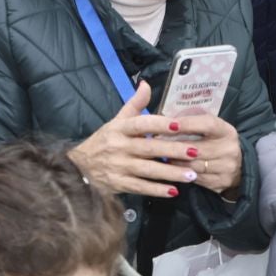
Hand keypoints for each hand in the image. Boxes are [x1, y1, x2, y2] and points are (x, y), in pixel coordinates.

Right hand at [68, 82, 187, 199]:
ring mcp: (119, 166)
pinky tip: (173, 191)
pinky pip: (140, 187)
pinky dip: (157, 190)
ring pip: (148, 170)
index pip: (141, 124)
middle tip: (195, 152)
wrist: (80, 166)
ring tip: (192, 175)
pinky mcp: (118, 184)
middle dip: (173, 150)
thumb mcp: (117, 120)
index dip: (159, 124)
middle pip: (149, 148)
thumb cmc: (104, 141)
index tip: (179, 125)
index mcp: (119, 128)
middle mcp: (119, 146)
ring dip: (170, 173)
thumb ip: (134, 104)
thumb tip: (146, 84)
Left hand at [152, 110, 244, 196]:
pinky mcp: (220, 183)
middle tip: (155, 142)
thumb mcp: (210, 127)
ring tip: (161, 155)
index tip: (170, 124)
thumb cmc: (215, 141)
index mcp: (227, 131)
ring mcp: (226, 168)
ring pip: (193, 165)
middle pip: (197, 148)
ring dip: (175, 161)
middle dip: (174, 146)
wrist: (238, 165)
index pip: (207, 124)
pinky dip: (182, 173)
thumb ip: (193, 120)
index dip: (188, 124)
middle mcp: (230, 149)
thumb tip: (167, 117)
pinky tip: (172, 168)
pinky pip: (195, 178)